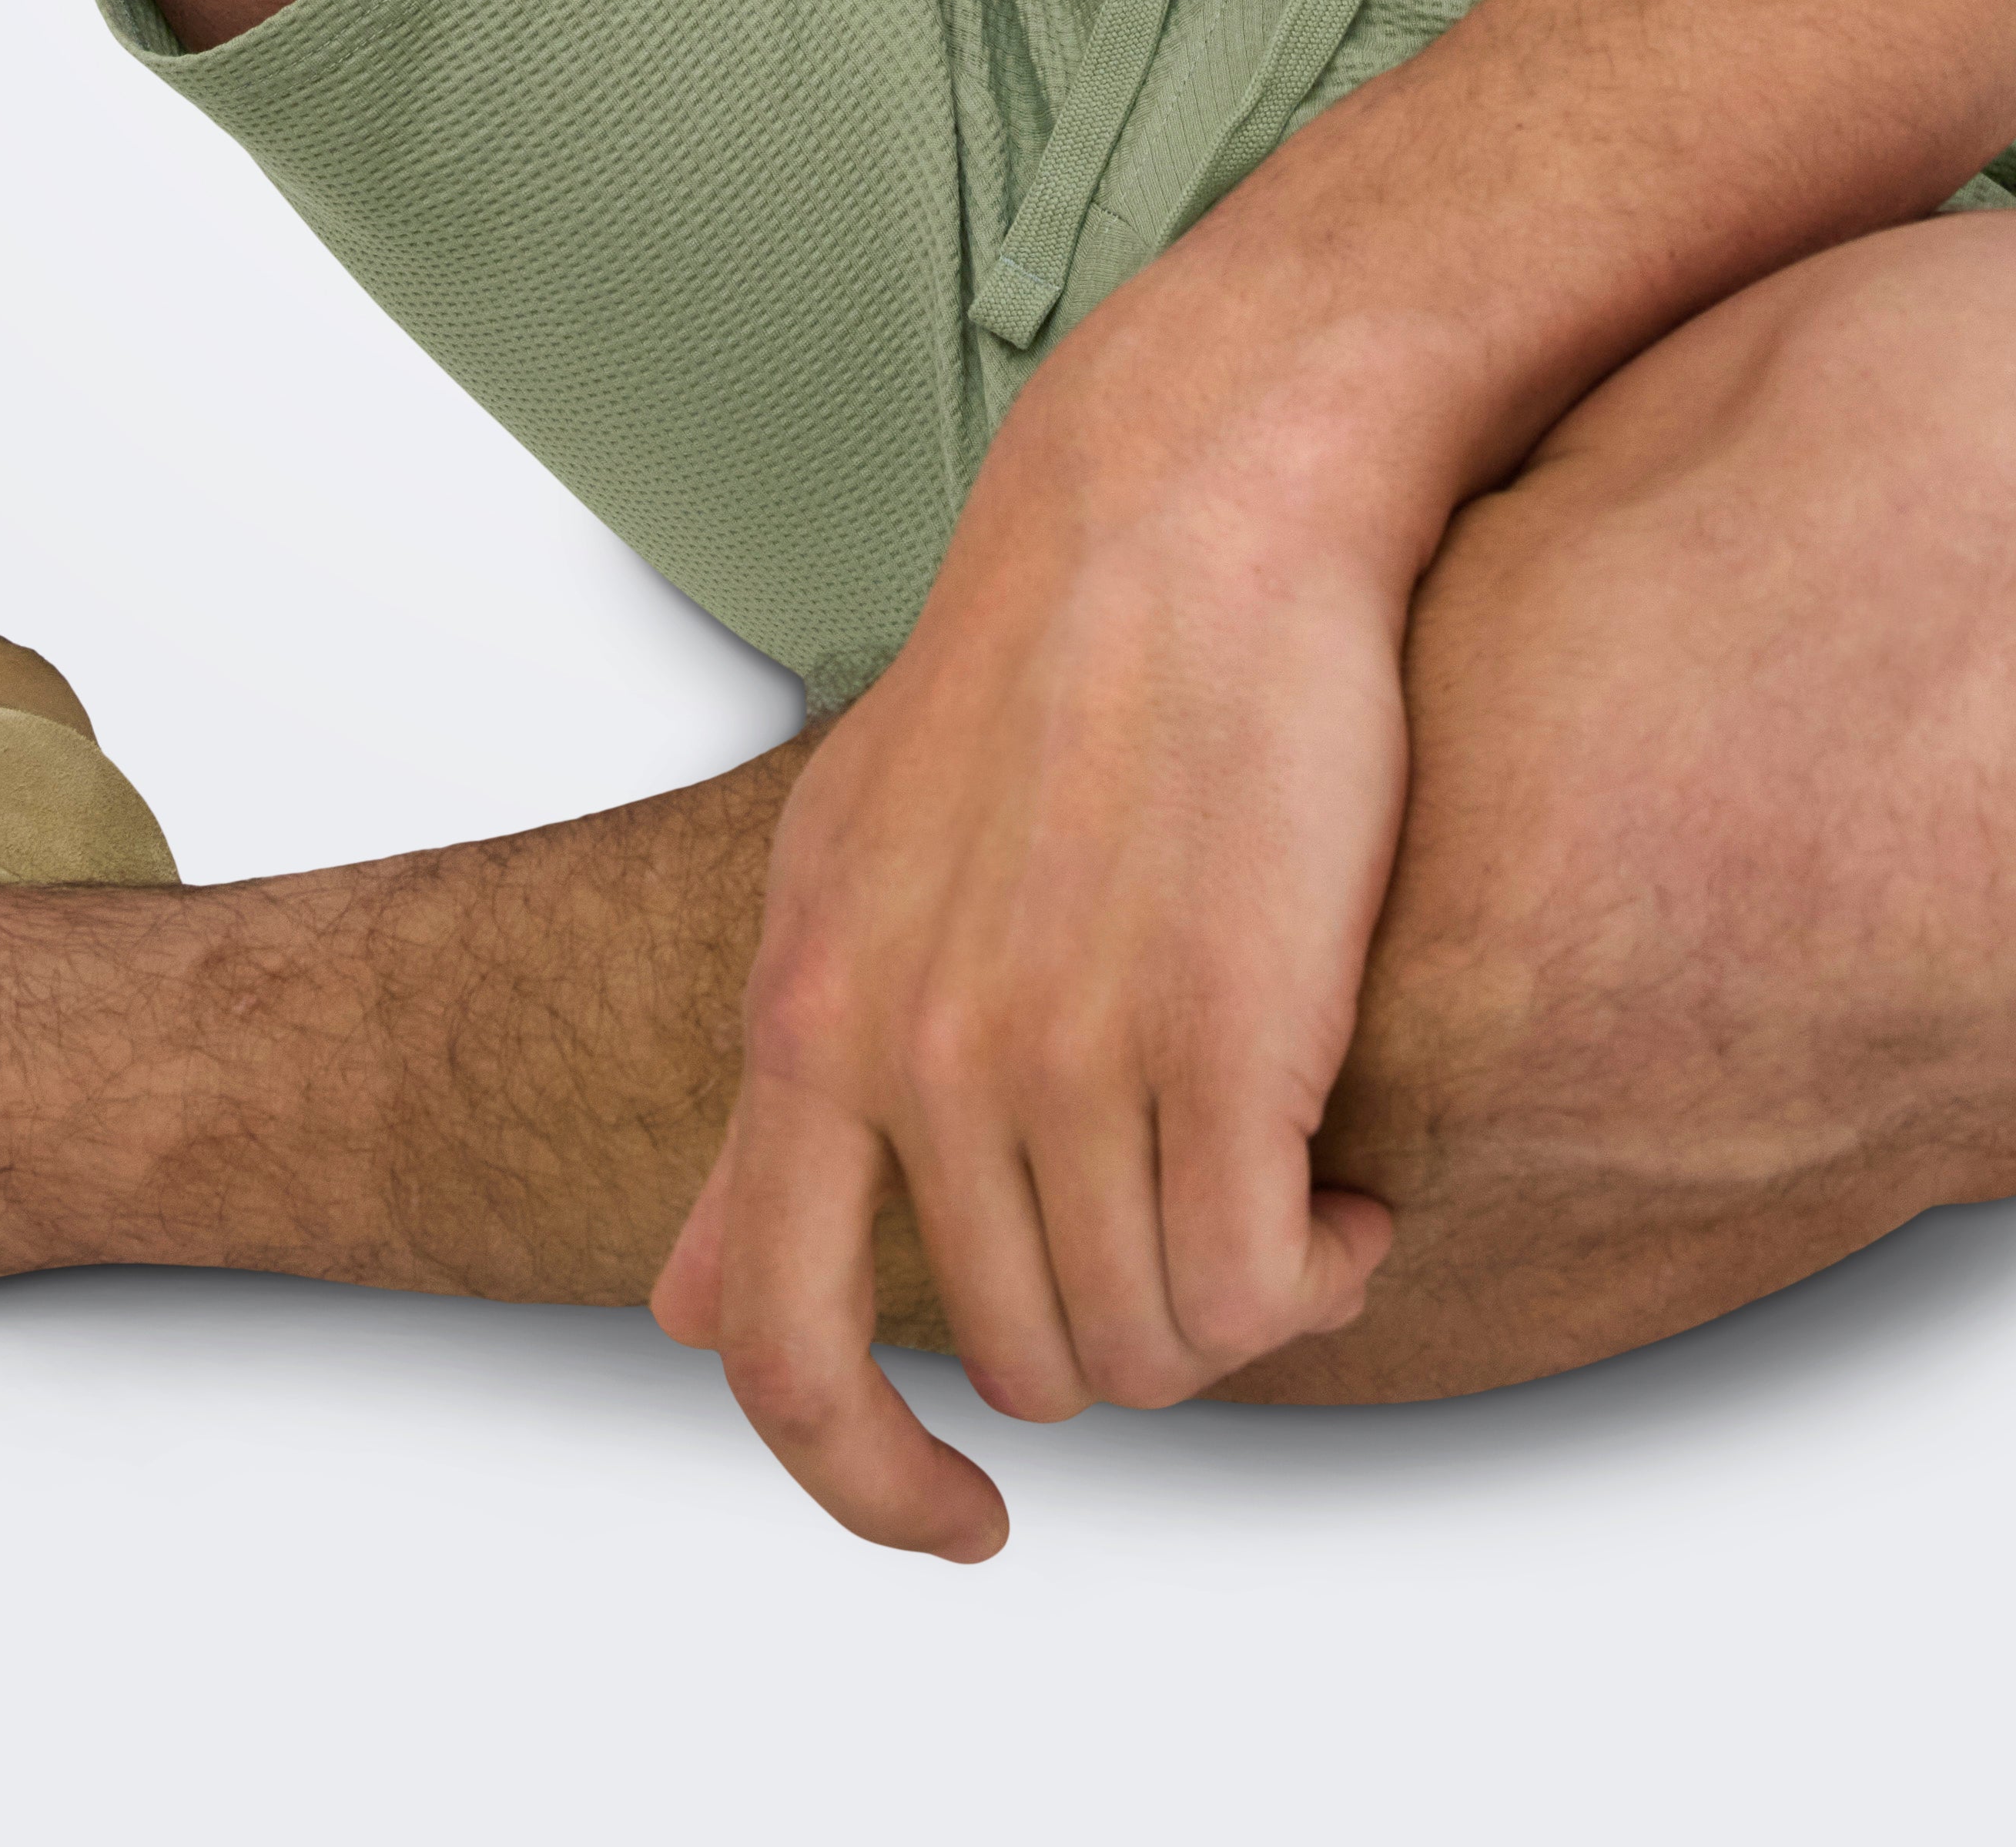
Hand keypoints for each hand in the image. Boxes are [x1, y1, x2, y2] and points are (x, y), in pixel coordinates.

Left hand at [650, 398, 1406, 1555]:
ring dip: (1243, 1297)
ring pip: (1160, 1341)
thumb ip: (777, 1098)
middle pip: (1031, 1356)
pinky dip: (1319, 1271)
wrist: (1197, 490)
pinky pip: (1265, 1286)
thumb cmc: (1042, 668)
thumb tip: (673, 1308)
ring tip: (1285, 1174)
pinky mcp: (1228, 1033)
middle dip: (1132, 1321)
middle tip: (1203, 1206)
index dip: (863, 1483)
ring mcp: (1068, 1046)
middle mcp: (919, 1050)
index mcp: (811, 1013)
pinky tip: (1342, 1185)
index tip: (963, 1525)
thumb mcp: (843, 865)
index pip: (776, 1351)